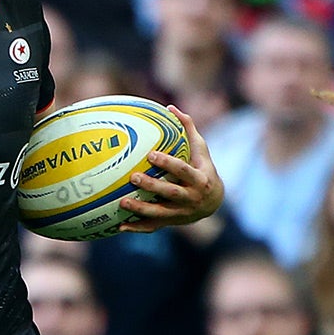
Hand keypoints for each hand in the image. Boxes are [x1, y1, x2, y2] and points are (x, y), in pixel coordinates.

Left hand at [119, 105, 220, 229]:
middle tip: (133, 176)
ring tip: (122, 201)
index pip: (184, 170)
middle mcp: (191, 198)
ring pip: (160, 213)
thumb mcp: (200, 149)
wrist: (213, 202)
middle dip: (152, 185)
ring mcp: (181, 213)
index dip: (169, 163)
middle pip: (171, 193)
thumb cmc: (203, 168)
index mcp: (200, 179)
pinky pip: (153, 227)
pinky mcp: (171, 222)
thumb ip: (188, 129)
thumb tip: (170, 107)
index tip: (151, 154)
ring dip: (141, 209)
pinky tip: (120, 226)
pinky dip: (136, 227)